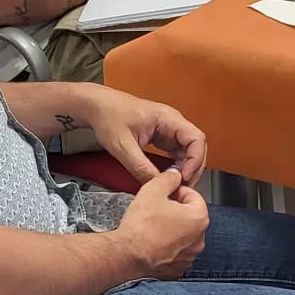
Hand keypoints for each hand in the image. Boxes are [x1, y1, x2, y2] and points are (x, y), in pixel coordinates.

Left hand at [73, 83, 207, 184]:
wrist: (98, 107)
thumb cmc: (109, 117)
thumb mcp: (122, 146)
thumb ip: (140, 167)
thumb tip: (156, 185)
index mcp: (168, 119)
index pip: (196, 138)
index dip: (195, 160)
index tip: (185, 177)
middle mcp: (173, 123)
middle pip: (197, 147)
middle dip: (193, 168)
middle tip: (183, 187)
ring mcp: (169, 130)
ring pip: (189, 151)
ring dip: (186, 169)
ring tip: (177, 186)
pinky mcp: (162, 137)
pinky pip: (177, 153)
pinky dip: (177, 167)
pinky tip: (169, 178)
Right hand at [114, 168, 208, 278]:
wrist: (127, 256)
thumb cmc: (141, 227)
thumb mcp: (153, 190)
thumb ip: (168, 178)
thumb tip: (174, 174)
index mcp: (199, 218)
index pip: (193, 195)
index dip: (177, 191)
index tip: (165, 194)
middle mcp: (199, 239)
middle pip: (190, 215)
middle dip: (175, 210)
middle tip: (157, 209)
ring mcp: (190, 255)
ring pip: (183, 234)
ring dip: (172, 228)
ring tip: (153, 226)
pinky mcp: (178, 268)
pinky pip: (176, 251)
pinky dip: (168, 246)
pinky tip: (154, 241)